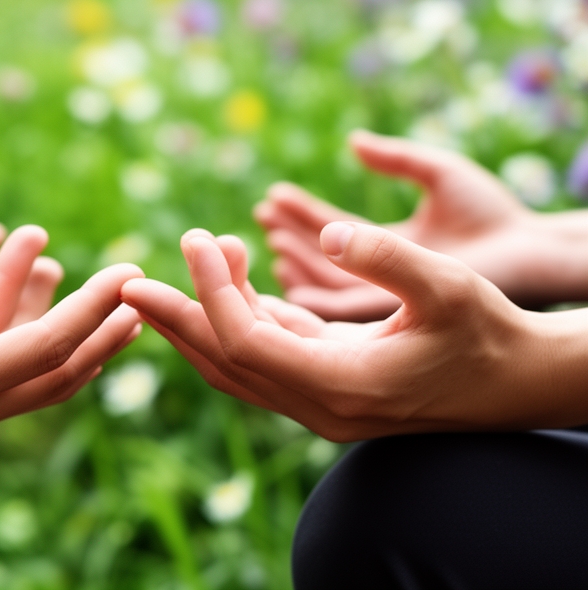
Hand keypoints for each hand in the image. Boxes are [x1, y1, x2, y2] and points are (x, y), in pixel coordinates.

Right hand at [0, 226, 141, 488]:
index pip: (46, 347)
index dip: (92, 308)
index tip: (127, 273)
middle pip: (55, 372)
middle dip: (98, 329)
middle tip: (135, 289)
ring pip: (25, 372)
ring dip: (49, 319)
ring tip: (48, 257)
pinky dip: (12, 330)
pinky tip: (7, 287)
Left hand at [120, 225, 586, 441]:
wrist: (516, 384)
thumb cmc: (489, 334)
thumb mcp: (448, 287)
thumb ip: (387, 259)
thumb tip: (324, 234)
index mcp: (340, 386)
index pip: (247, 341)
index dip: (212, 291)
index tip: (196, 237)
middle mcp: (318, 407)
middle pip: (223, 363)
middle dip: (173, 320)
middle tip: (124, 282)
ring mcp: (319, 405)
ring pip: (238, 366)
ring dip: (202, 318)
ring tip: (179, 266)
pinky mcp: (325, 391)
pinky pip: (265, 360)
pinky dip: (241, 322)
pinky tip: (232, 282)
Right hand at [254, 130, 541, 320]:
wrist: (530, 253)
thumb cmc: (494, 215)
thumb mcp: (438, 175)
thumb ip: (396, 159)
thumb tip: (354, 141)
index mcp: (392, 249)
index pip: (335, 233)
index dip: (302, 215)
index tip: (272, 199)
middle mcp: (385, 278)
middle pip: (323, 259)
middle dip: (289, 238)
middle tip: (260, 219)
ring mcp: (388, 299)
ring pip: (323, 285)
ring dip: (296, 262)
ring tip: (270, 240)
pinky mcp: (389, 318)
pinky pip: (336, 310)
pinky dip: (310, 291)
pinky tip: (289, 276)